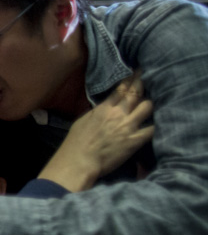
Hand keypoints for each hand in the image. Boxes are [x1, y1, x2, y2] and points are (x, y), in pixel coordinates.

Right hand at [39, 73, 153, 190]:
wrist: (78, 162)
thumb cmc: (75, 144)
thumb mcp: (82, 121)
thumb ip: (96, 111)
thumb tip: (105, 106)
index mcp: (104, 108)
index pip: (121, 88)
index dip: (131, 78)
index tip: (137, 71)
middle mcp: (118, 114)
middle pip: (136, 93)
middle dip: (142, 83)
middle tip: (148, 77)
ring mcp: (128, 126)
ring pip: (147, 106)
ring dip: (149, 104)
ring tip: (151, 104)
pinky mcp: (134, 141)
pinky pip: (151, 129)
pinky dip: (155, 125)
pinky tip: (158, 123)